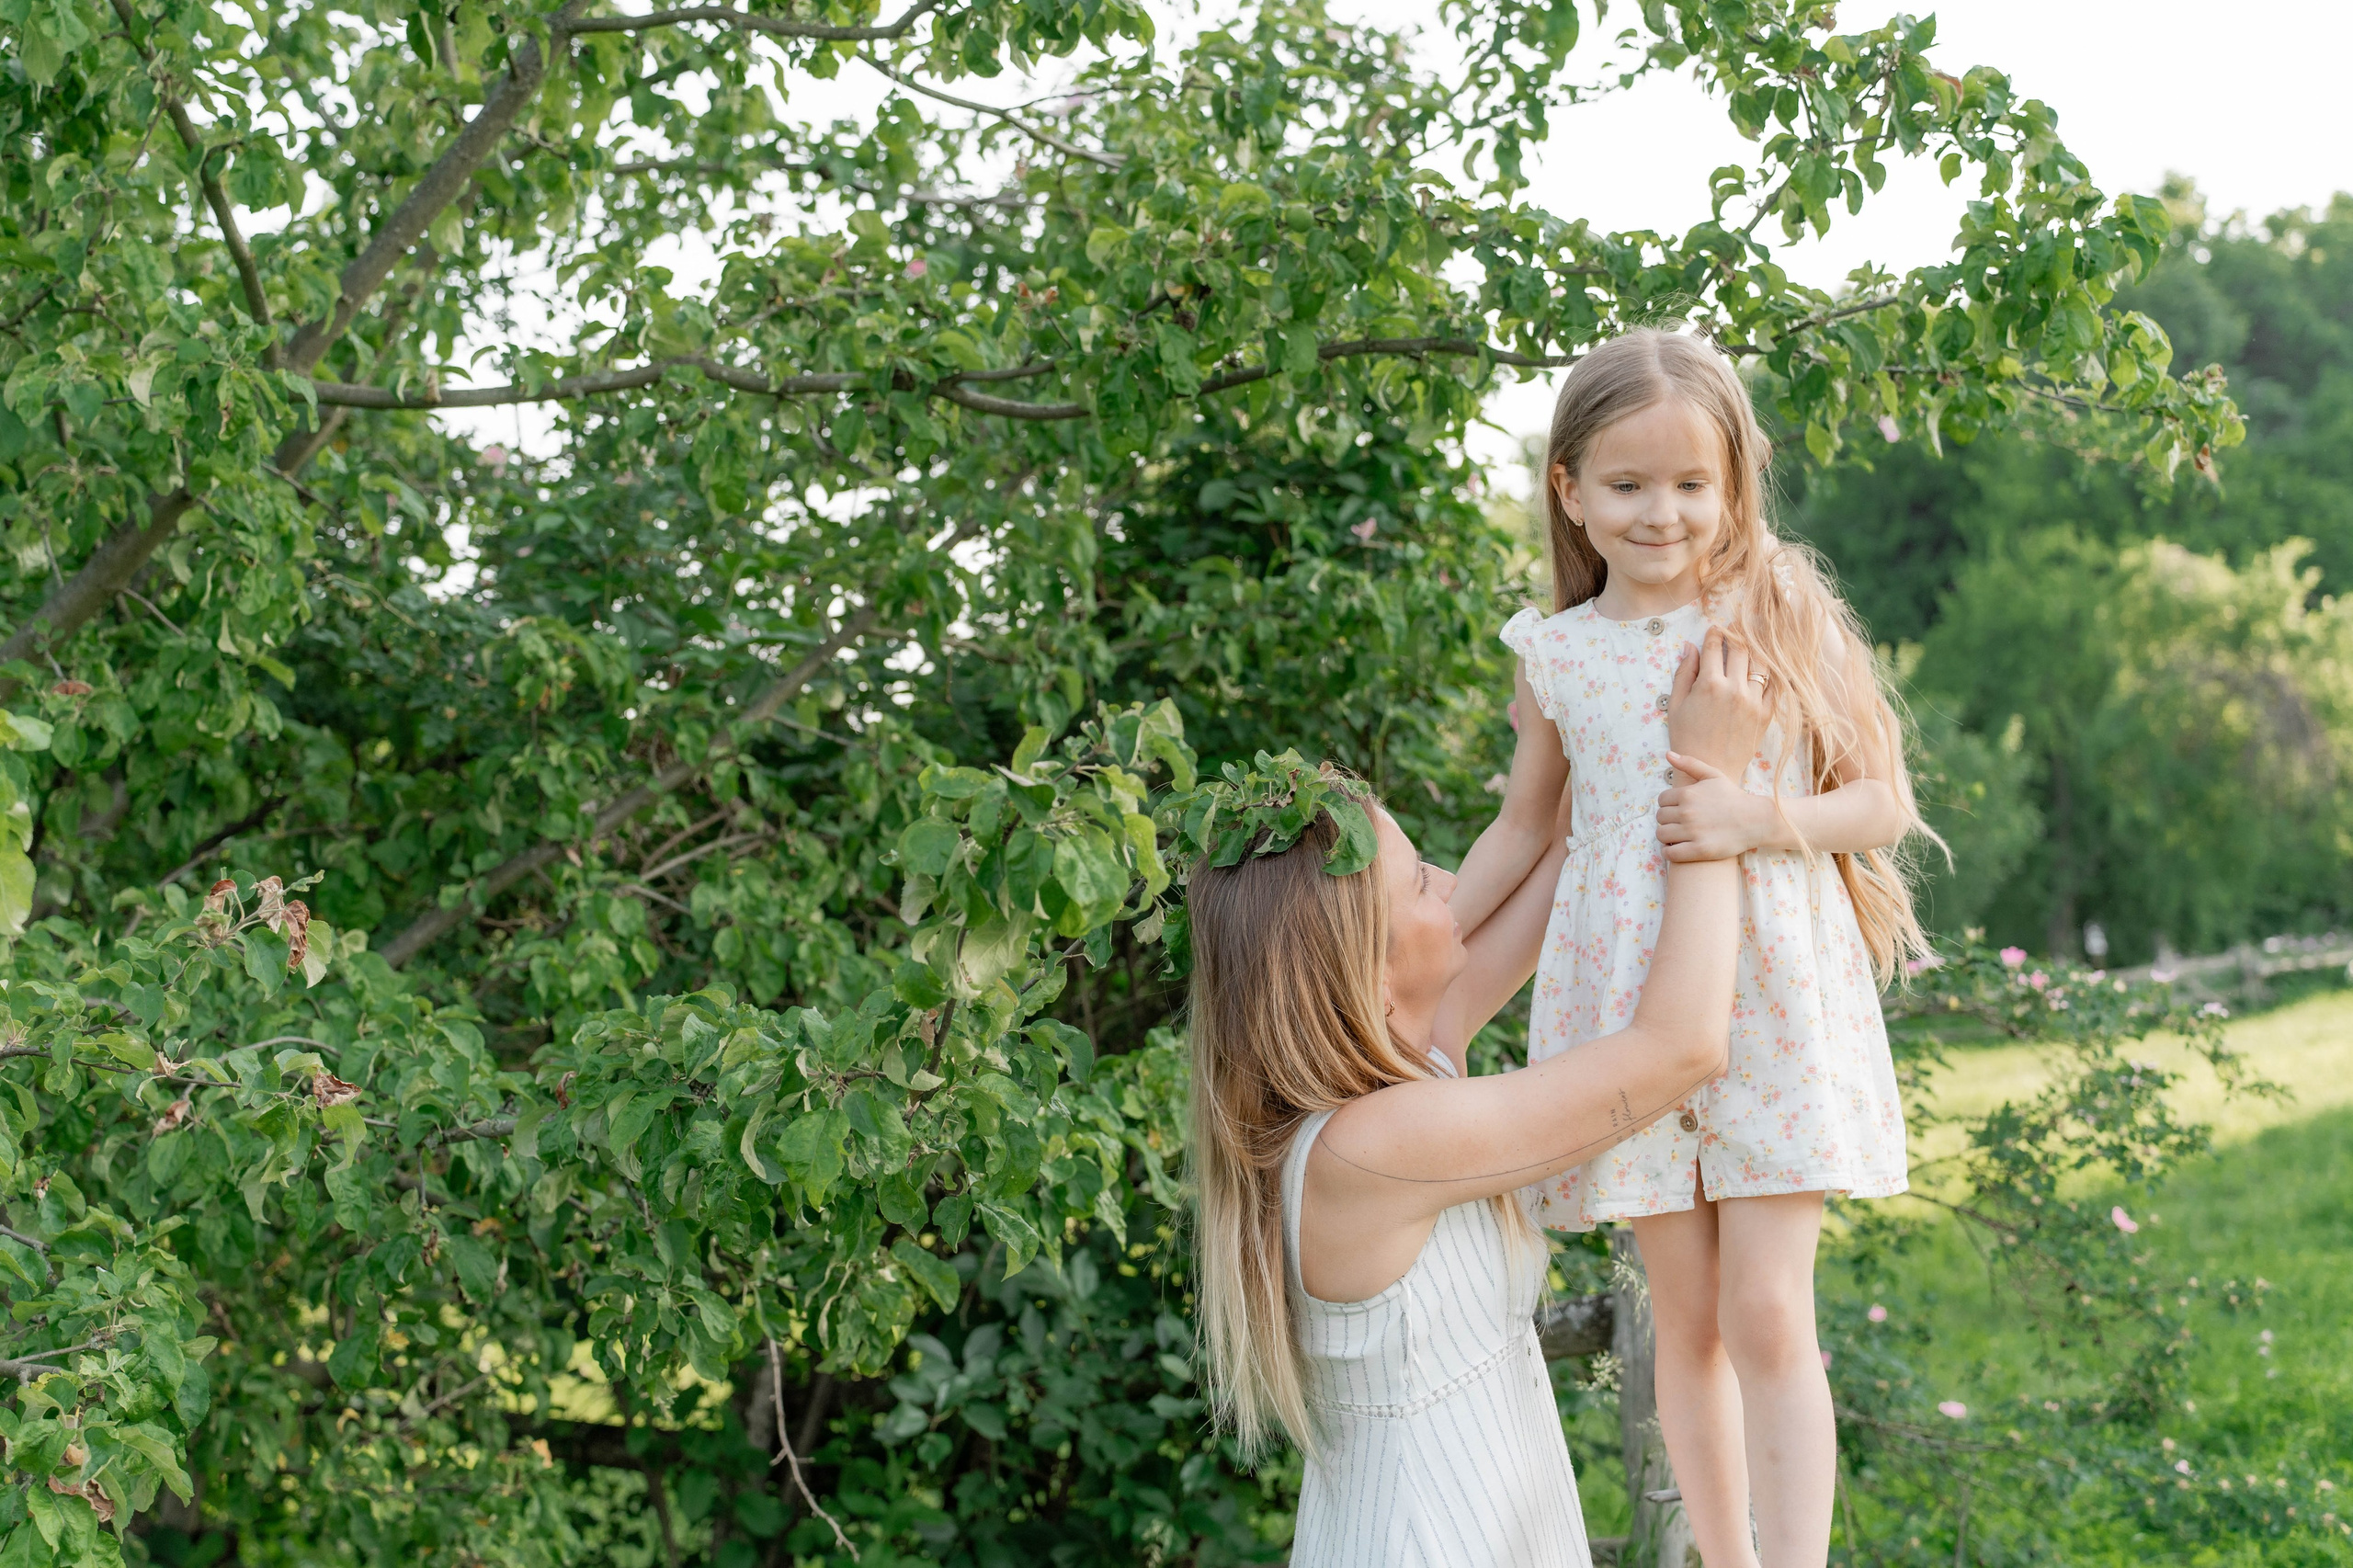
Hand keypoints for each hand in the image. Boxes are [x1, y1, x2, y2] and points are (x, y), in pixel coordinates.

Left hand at [1655, 767, 1768, 862]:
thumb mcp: (1713, 775)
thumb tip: (1667, 754)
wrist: (1755, 820)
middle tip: (1679, 823)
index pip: (1662, 800)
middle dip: (1668, 820)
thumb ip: (1690, 764)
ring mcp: (1693, 832)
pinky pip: (1670, 853)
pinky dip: (1669, 852)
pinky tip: (1677, 848)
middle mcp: (1687, 812)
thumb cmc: (1733, 797)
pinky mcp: (1699, 850)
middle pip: (1660, 818)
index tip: (1678, 810)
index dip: (1668, 805)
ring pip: (1661, 835)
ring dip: (1667, 836)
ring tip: (1678, 835)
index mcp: (1688, 794)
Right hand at [1665, 627, 1768, 779]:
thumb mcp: (1676, 705)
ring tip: (1753, 642)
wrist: (1711, 769)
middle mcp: (1733, 688)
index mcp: (1708, 684)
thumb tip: (1690, 647)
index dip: (1714, 633)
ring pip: (1761, 663)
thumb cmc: (1687, 738)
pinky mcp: (1765, 713)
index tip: (1715, 628)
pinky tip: (1765, 666)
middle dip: (1737, 633)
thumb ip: (1684, 672)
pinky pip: (1775, 685)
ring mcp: (1753, 701)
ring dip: (1756, 648)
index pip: (1714, 646)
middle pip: (1741, 648)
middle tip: (1736, 627)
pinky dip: (1771, 672)